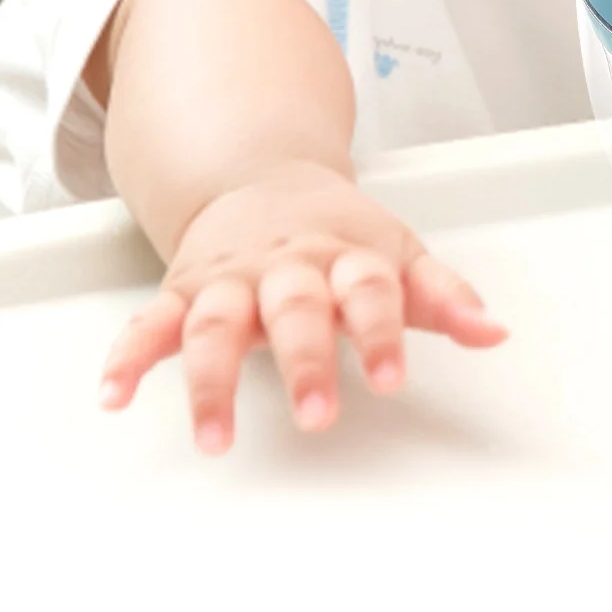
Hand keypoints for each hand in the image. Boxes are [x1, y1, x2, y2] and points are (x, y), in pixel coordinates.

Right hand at [98, 160, 507, 453]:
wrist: (261, 176)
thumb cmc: (340, 229)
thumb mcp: (398, 253)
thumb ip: (443, 297)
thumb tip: (494, 332)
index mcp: (345, 255)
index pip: (369, 291)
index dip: (382, 333)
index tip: (392, 378)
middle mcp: (286, 266)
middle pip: (294, 309)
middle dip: (305, 362)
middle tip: (317, 415)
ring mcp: (232, 279)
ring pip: (216, 324)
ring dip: (211, 380)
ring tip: (213, 436)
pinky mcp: (184, 291)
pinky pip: (150, 321)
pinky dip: (129, 354)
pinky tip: (116, 392)